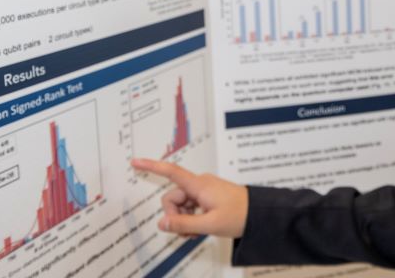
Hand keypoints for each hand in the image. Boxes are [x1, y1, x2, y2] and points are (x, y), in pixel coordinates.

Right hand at [131, 158, 247, 238]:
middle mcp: (199, 184)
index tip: (135, 161)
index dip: (152, 166)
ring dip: (183, 220)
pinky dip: (190, 219)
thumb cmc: (238, 216)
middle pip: (172, 198)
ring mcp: (203, 190)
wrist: (259, 214)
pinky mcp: (207, 196)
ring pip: (180, 205)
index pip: (171, 172)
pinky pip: (189, 207)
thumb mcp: (209, 224)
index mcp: (199, 185)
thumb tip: (161, 223)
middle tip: (189, 232)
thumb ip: (183, 224)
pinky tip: (200, 228)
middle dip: (175, 217)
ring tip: (197, 232)